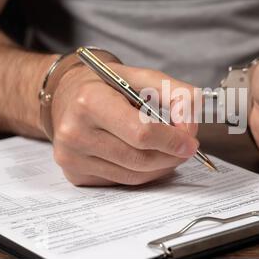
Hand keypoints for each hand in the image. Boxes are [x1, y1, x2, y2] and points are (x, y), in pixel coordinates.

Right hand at [50, 63, 198, 185]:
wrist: (68, 96)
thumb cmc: (106, 85)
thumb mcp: (140, 77)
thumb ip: (174, 93)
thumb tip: (191, 122)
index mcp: (90, 101)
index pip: (141, 133)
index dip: (172, 140)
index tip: (191, 140)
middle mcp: (75, 132)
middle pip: (140, 158)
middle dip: (172, 155)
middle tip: (187, 147)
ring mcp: (72, 157)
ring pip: (134, 175)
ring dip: (162, 166)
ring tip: (171, 151)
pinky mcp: (75, 174)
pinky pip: (122, 181)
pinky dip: (144, 173)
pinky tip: (150, 158)